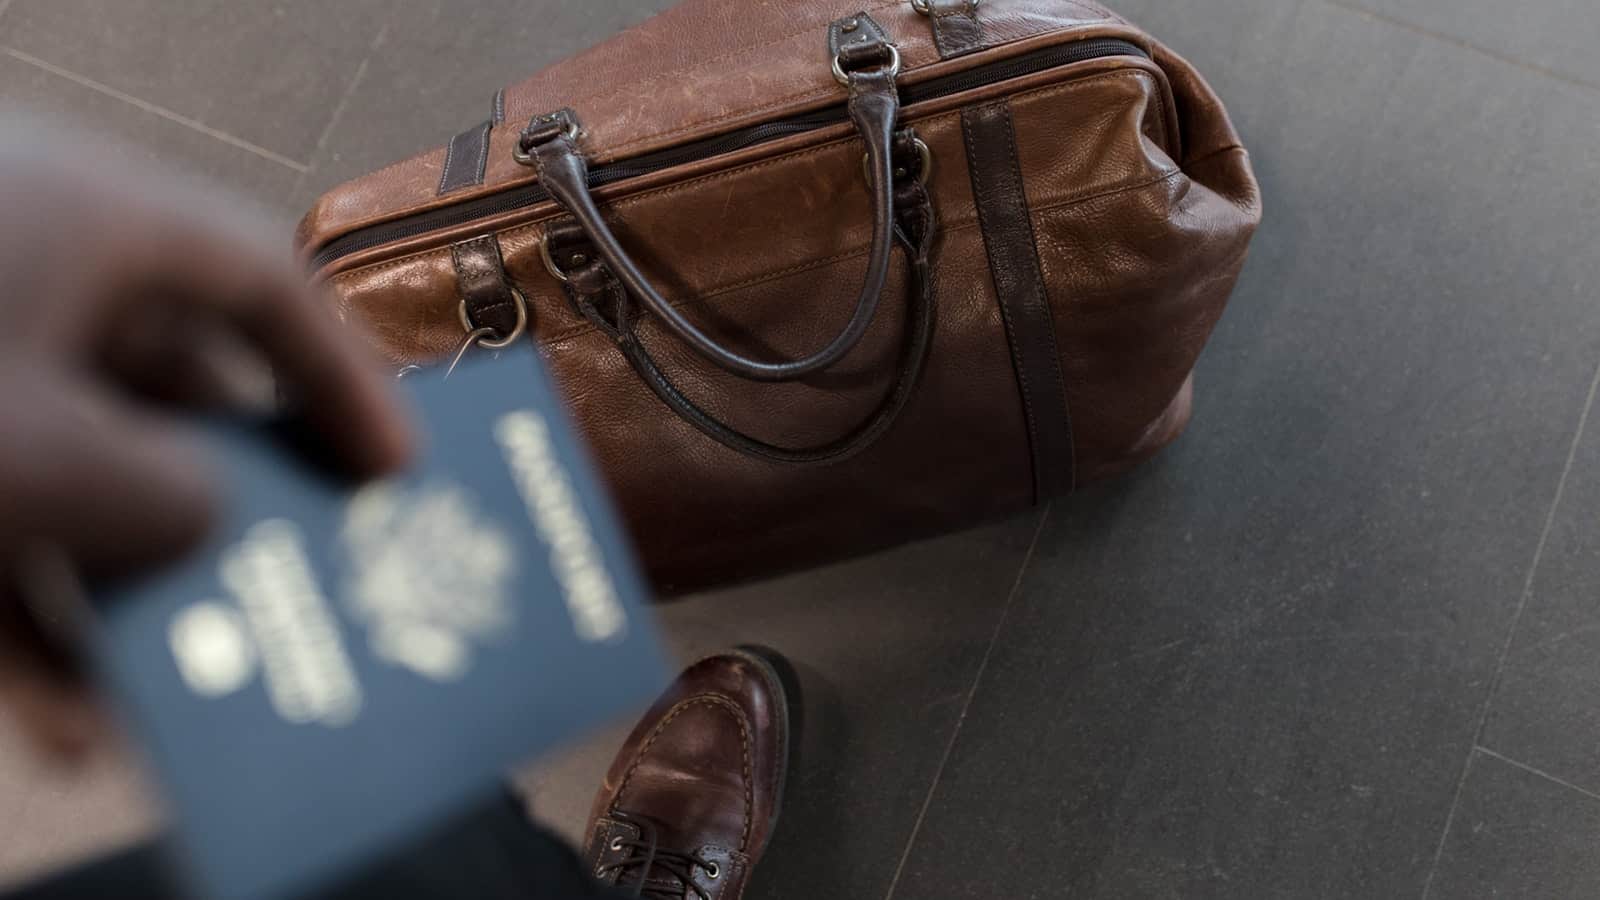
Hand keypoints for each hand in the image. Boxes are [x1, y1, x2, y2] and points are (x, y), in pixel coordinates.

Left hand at [0, 122, 413, 759]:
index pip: (260, 285)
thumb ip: (173, 495)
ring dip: (124, 593)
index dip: (342, 383)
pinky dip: (19, 617)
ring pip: (71, 477)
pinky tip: (52, 720)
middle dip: (230, 511)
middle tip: (298, 581)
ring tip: (179, 691)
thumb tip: (200, 520)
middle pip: (170, 392)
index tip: (394, 475)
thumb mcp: (51, 458)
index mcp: (83, 220)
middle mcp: (20, 271)